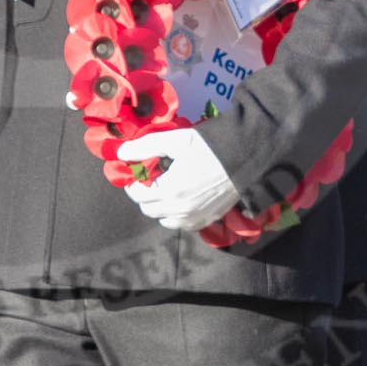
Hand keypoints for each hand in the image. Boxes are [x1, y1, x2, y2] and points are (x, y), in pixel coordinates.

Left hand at [117, 128, 241, 230]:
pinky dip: (176, 215)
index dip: (134, 182)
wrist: (245, 158)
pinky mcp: (206, 221)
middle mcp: (180, 210)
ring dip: (160, 206)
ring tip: (167, 187)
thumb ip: (146, 146)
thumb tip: (121, 153)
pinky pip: (182, 225)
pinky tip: (182, 198)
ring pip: (164, 220)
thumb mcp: (176, 140)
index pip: (137, 195)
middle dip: (145, 194)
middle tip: (152, 178)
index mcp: (170, 190)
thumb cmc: (209, 147)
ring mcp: (194, 219)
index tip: (138, 171)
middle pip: (148, 209)